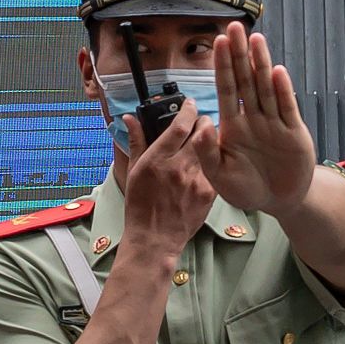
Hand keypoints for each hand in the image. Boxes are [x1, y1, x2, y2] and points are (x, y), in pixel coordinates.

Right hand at [120, 99, 218, 257]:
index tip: (189, 104)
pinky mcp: (208, 193)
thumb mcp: (133, 172)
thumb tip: (130, 119)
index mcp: (157, 160)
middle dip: (203, 121)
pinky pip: (214, 168)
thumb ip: (136, 142)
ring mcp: (196, 181)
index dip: (188, 109)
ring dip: (209, 141)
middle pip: (203, 131)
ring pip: (212, 148)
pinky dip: (211, 162)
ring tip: (202, 144)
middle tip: (199, 122)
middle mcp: (178, 168)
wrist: (154, 239)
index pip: (180, 125)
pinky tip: (204, 166)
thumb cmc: (140, 207)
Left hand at [197, 22, 315, 215]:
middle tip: (235, 27)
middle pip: (245, 80)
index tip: (217, 42)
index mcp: (232, 126)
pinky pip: (287, 108)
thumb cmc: (246, 189)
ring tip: (256, 40)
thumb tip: (203, 124)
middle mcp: (253, 118)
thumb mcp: (218, 176)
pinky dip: (282, 90)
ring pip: (266, 88)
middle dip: (240, 54)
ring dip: (261, 64)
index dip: (222, 66)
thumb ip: (207, 151)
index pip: (225, 89)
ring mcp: (274, 123)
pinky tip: (276, 72)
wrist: (279, 202)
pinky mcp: (293, 132)